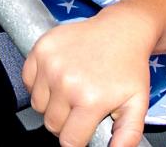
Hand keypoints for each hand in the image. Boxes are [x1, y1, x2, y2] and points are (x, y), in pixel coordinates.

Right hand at [23, 10, 155, 146]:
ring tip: (71, 89)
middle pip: (51, 123)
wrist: (122, 29)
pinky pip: (28, 81)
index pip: (68, 140)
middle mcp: (66, 82)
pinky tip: (59, 76)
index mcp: (90, 99)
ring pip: (38, 104)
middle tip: (82, 104)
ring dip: (52, 103)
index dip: (77, 138)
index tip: (85, 127)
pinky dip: (40, 84)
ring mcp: (50, 64)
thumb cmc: (129, 67)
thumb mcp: (137, 104)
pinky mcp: (41, 49)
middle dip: (65, 121)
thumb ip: (127, 135)